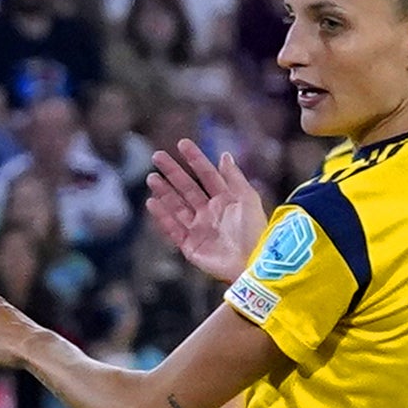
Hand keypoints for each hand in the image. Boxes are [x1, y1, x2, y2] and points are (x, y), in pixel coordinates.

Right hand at [145, 139, 264, 283]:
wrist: (252, 263)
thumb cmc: (255, 231)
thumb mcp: (248, 199)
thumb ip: (234, 177)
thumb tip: (224, 155)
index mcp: (226, 200)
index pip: (207, 175)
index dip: (195, 159)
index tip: (182, 144)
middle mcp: (210, 213)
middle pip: (187, 188)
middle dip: (173, 172)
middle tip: (157, 156)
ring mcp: (199, 229)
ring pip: (177, 206)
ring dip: (164, 192)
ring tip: (152, 177)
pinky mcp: (190, 246)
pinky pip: (173, 228)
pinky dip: (162, 216)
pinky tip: (152, 202)